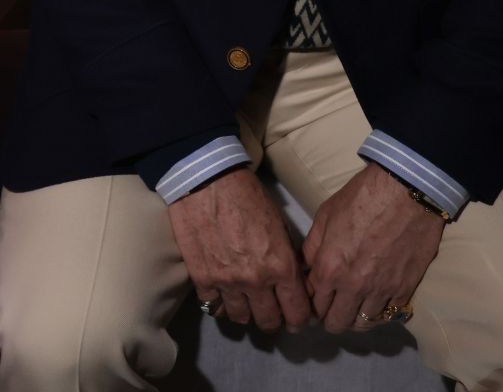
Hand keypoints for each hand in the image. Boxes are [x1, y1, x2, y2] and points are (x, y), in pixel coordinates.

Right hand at [166, 166, 312, 330]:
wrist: (207, 181)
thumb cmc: (248, 196)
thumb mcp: (280, 224)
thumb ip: (286, 256)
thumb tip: (292, 279)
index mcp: (281, 266)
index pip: (297, 312)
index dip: (300, 319)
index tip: (298, 318)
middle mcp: (256, 281)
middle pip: (269, 321)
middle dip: (275, 321)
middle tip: (273, 313)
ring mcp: (227, 283)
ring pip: (241, 318)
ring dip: (247, 313)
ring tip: (247, 304)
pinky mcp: (202, 279)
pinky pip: (214, 306)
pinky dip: (220, 304)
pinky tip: (223, 295)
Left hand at [301, 163, 441, 332]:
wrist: (406, 192)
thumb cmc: (361, 198)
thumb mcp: (325, 216)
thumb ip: (313, 247)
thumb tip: (307, 269)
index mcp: (329, 269)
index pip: (313, 305)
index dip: (311, 304)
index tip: (315, 300)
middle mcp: (353, 287)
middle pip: (336, 323)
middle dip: (330, 317)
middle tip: (332, 306)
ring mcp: (381, 291)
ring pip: (362, 324)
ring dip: (354, 318)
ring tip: (353, 307)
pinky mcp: (405, 289)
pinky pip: (388, 315)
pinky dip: (379, 313)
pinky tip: (375, 303)